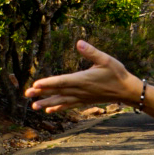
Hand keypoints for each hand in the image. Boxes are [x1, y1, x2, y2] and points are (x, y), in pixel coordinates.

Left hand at [25, 40, 141, 112]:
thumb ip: (91, 52)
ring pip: (61, 101)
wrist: (126, 91)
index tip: (36, 84)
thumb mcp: (106, 59)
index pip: (62, 81)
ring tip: (33, 106)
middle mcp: (80, 90)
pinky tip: (49, 111)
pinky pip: (69, 105)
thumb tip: (78, 43)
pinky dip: (59, 108)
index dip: (48, 83)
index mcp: (83, 79)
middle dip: (42, 93)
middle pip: (58, 92)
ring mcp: (82, 97)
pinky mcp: (84, 101)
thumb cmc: (117, 73)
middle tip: (27, 94)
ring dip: (47, 103)